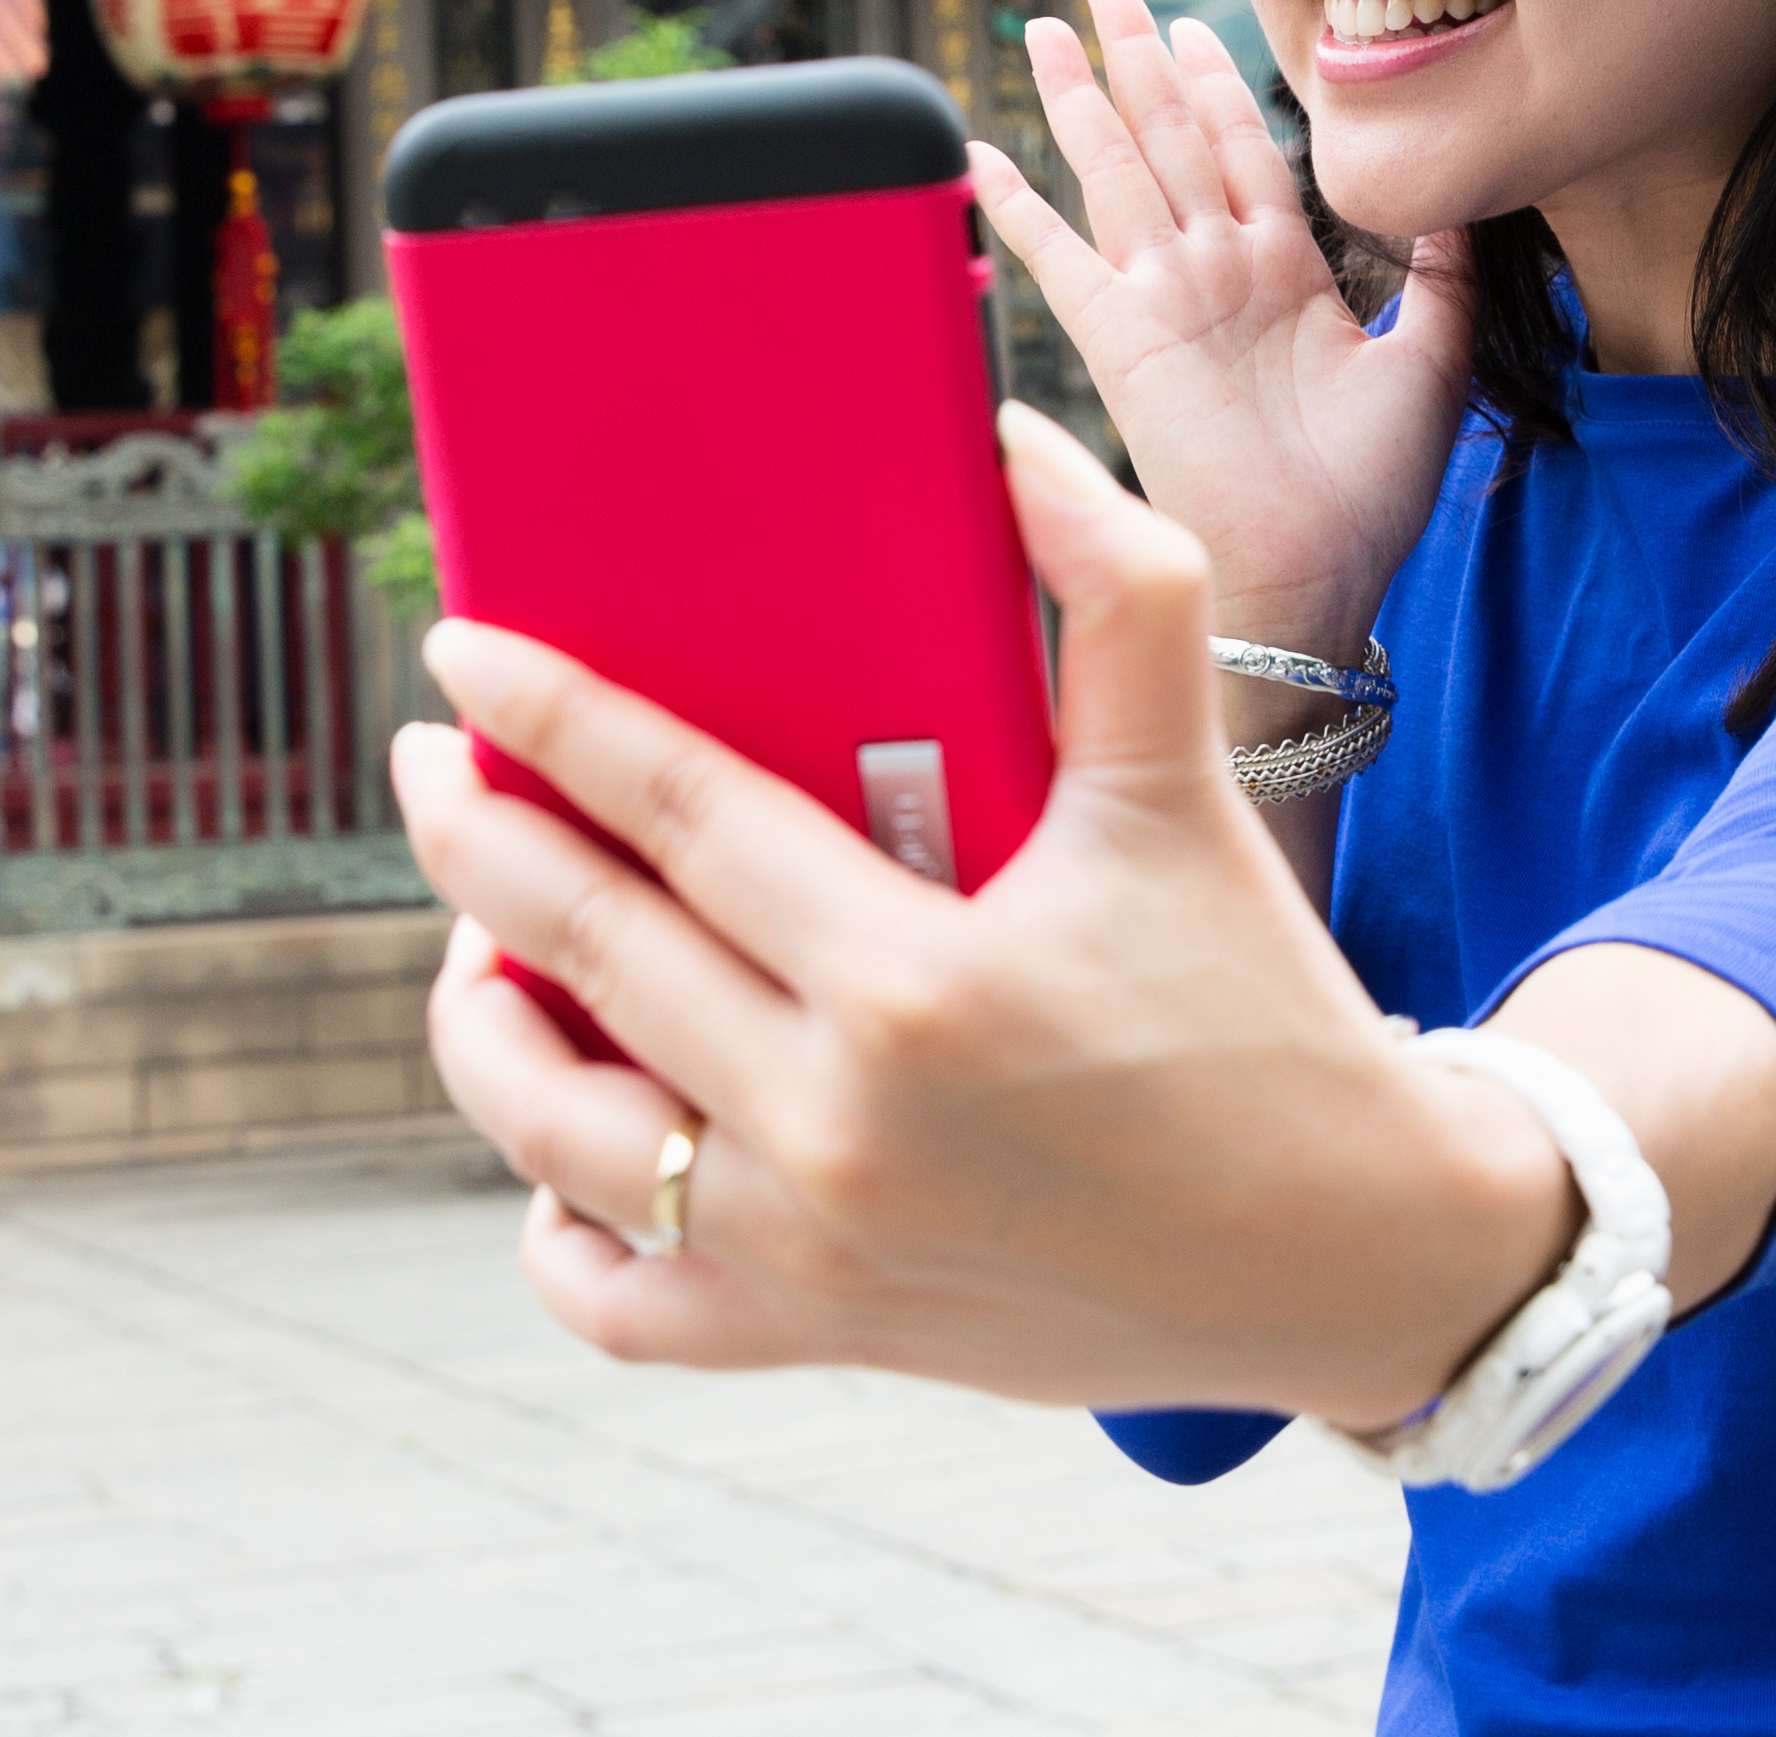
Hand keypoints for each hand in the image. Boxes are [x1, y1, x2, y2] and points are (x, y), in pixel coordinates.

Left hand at [392, 404, 1573, 1418]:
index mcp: (918, 982)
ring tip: (471, 938)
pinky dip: (556, 1222)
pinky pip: (619, 1297)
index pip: (675, 814)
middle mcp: (839, 1126)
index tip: (461, 650)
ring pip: (555, 1130)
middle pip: (581, 953)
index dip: (549, 719)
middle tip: (426, 761)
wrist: (1350, 1253)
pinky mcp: (820, 1335)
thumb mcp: (1190, 788)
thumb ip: (1118, 594)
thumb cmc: (1263, 1004)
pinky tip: (552, 1136)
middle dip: (470, 839)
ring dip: (476, 1022)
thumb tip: (1007, 441)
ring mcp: (813, 1249)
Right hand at [967, 0, 1476, 654]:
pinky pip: (1059, 260)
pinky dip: (1017, 210)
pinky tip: (980, 157)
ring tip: (1049, 30)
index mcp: (1284, 275)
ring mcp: (1165, 301)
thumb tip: (1458, 200)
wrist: (1314, 580)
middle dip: (1136, 57)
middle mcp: (1217, 274)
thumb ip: (1440, 279)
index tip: (1191, 22)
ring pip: (1117, 170)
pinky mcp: (1122, 341)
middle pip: (1169, 136)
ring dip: (1081, 98)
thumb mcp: (1429, 363)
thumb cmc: (1369, 496)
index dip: (1217, 83)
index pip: (1243, 150)